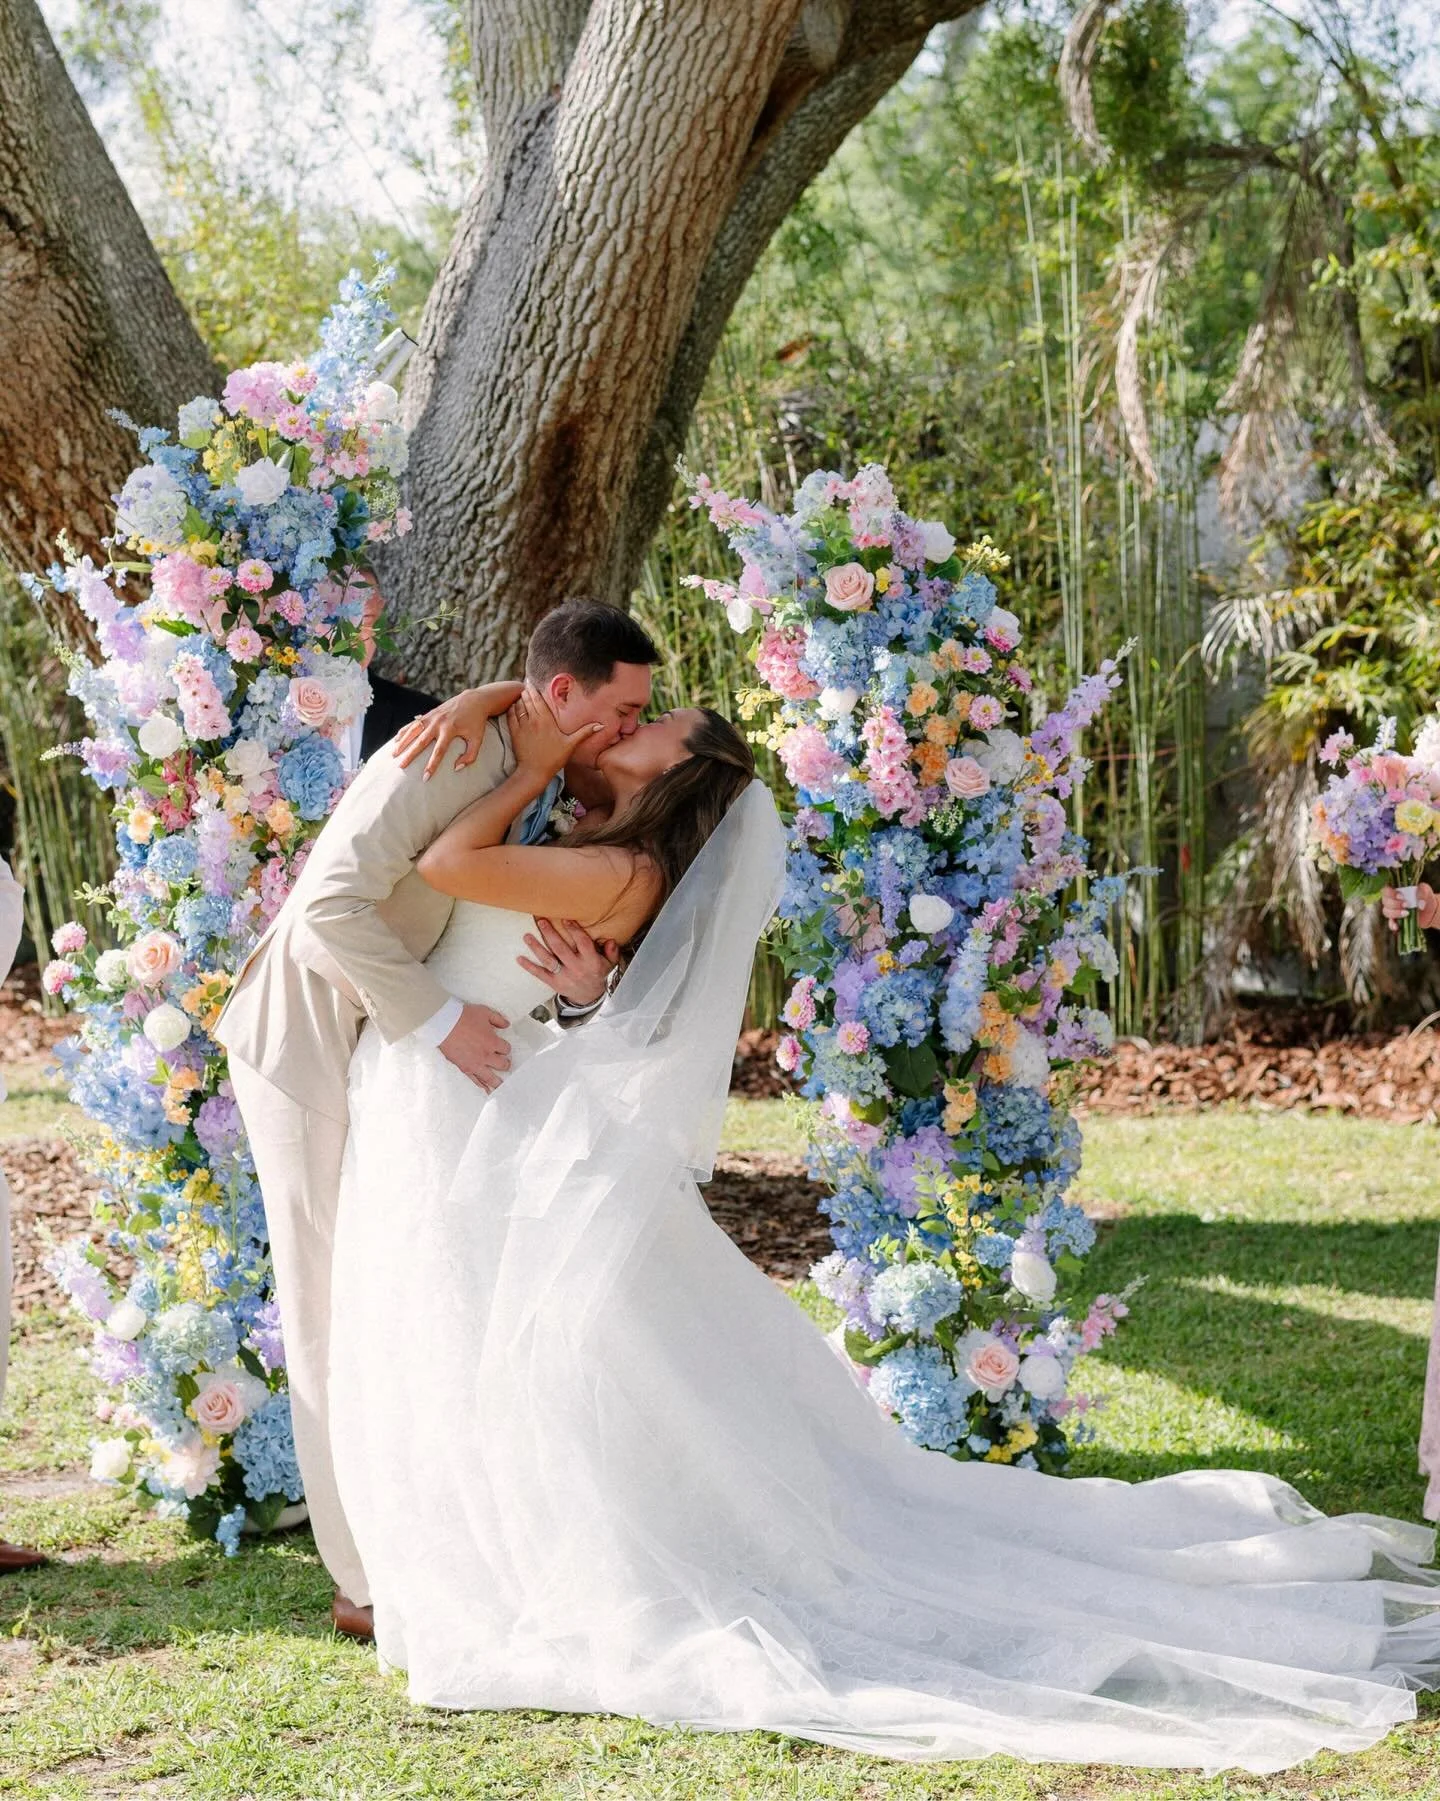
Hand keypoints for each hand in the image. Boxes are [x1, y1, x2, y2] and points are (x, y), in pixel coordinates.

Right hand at [393, 681, 521, 778]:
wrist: (473, 700)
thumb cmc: (476, 722)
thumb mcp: (478, 739)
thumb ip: (470, 756)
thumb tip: (456, 768)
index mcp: (450, 730)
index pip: (439, 751)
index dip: (431, 765)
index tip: (425, 778)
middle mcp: (438, 723)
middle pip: (421, 742)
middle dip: (410, 755)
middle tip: (401, 767)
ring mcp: (431, 717)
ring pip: (413, 731)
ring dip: (403, 743)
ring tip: (394, 755)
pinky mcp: (428, 714)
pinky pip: (413, 723)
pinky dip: (404, 731)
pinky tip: (396, 740)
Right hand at [438, 1002, 511, 1091]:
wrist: (444, 1024)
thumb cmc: (464, 1016)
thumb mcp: (485, 1012)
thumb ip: (498, 1019)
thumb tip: (507, 1025)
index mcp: (492, 1042)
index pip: (506, 1049)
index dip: (505, 1048)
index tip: (502, 1047)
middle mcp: (486, 1055)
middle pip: (502, 1065)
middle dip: (505, 1064)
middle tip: (505, 1064)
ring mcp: (475, 1064)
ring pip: (491, 1077)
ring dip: (498, 1082)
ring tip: (502, 1086)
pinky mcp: (464, 1068)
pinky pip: (475, 1081)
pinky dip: (482, 1086)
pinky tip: (487, 1091)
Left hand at [508, 684, 602, 779]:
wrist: (534, 771)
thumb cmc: (554, 758)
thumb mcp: (571, 745)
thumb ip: (585, 732)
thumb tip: (601, 726)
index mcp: (546, 720)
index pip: (538, 699)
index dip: (534, 689)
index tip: (532, 682)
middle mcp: (533, 720)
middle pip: (527, 700)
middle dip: (527, 691)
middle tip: (526, 684)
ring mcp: (522, 726)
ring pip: (518, 706)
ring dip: (519, 699)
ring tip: (521, 693)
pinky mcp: (514, 733)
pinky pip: (511, 715)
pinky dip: (512, 708)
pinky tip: (513, 706)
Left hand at [517, 917, 619, 1007]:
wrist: (588, 997)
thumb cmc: (597, 973)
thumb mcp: (609, 964)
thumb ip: (611, 951)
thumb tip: (610, 940)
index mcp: (591, 961)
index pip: (583, 943)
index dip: (574, 930)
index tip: (565, 919)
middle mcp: (576, 968)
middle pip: (561, 949)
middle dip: (550, 934)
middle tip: (541, 920)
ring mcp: (564, 976)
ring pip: (548, 960)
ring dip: (536, 947)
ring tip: (527, 936)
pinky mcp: (554, 983)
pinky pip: (540, 974)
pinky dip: (529, 966)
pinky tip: (519, 958)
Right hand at [1382, 881, 1439, 930]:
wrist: (1430, 912)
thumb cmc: (1426, 898)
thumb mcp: (1427, 891)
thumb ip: (1423, 891)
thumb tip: (1419, 898)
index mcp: (1397, 890)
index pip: (1386, 889)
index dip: (1390, 893)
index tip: (1401, 897)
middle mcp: (1392, 899)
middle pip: (1385, 901)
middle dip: (1394, 904)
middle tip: (1407, 905)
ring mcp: (1393, 910)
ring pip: (1386, 911)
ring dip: (1395, 913)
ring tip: (1407, 913)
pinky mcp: (1396, 920)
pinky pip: (1390, 922)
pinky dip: (1392, 924)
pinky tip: (1397, 926)